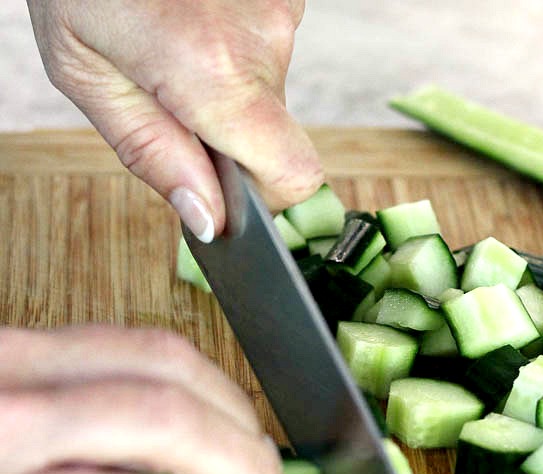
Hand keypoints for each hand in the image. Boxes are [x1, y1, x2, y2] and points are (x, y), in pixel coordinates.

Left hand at [25, 0, 322, 239]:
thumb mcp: (85, 72)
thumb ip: (153, 154)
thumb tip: (208, 219)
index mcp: (214, 72)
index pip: (293, 174)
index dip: (267, 199)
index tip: (228, 193)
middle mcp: (263, 40)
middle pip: (276, 137)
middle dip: (228, 138)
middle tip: (167, 97)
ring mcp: (280, 8)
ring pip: (270, 94)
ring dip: (227, 91)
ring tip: (171, 44)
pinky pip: (266, 52)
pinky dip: (233, 53)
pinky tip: (192, 22)